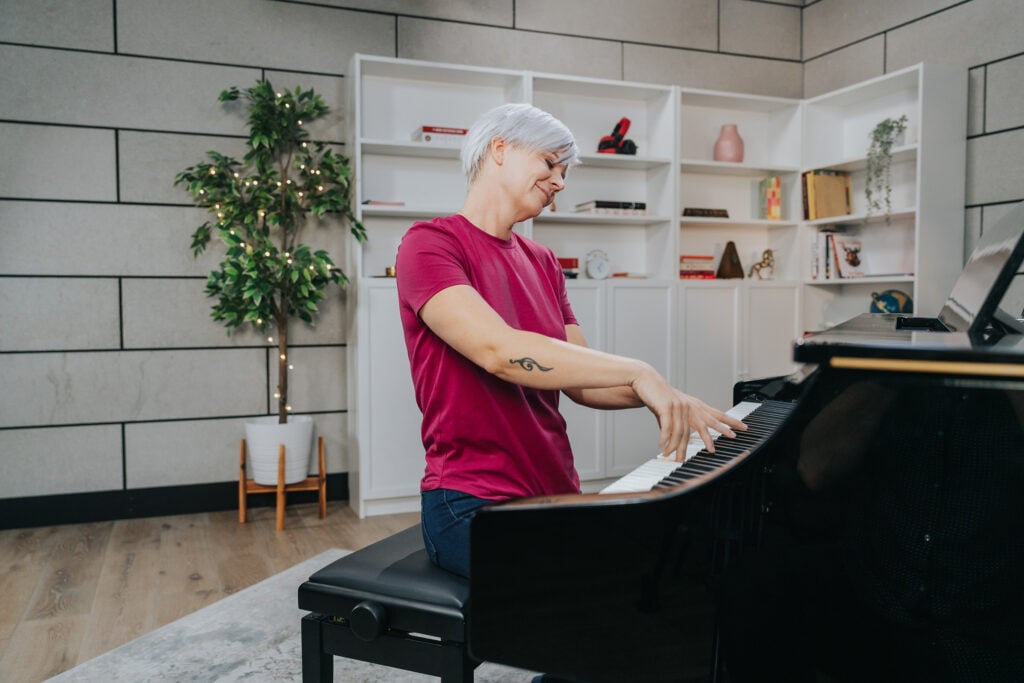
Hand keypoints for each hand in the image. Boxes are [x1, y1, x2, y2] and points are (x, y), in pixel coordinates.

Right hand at [631, 366, 746, 459]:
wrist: (645, 381)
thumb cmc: (659, 396)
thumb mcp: (672, 411)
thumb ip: (677, 423)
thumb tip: (675, 438)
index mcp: (695, 405)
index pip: (717, 413)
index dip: (730, 421)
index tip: (743, 427)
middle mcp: (691, 406)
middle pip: (711, 420)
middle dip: (724, 429)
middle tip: (734, 437)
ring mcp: (680, 407)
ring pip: (688, 430)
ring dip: (689, 444)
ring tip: (694, 454)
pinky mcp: (667, 407)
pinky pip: (669, 428)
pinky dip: (666, 439)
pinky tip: (664, 447)